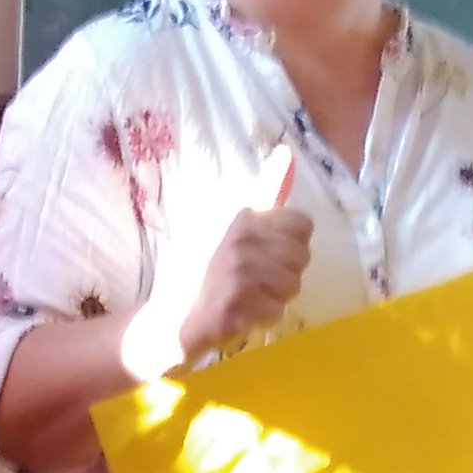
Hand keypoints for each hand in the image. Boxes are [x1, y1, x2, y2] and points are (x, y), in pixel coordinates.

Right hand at [174, 162, 311, 363]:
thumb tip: (287, 153)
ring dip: (275, 297)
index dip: (291, 244)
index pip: (302, 224)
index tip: (269, 253)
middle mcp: (241, 240)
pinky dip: (263, 317)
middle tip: (256, 280)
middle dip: (285, 273)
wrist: (170, 319)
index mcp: (243, 217)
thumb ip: (264, 193)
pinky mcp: (235, 305)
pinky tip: (241, 313)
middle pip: (302, 257)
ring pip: (292, 285)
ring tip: (248, 296)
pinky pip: (276, 311)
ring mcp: (238, 273)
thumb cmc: (203, 271)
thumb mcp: (232, 225)